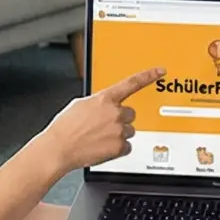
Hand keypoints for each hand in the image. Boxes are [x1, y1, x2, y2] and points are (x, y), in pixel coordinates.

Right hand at [40, 66, 161, 173]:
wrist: (59, 148)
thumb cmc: (65, 128)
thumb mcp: (80, 104)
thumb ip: (98, 102)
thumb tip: (104, 105)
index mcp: (105, 99)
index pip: (131, 83)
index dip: (148, 76)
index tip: (160, 71)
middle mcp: (115, 112)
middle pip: (130, 114)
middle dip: (121, 119)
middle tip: (104, 126)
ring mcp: (118, 130)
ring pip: (129, 131)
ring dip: (118, 134)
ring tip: (99, 138)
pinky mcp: (119, 146)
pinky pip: (126, 146)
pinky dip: (117, 148)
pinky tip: (102, 147)